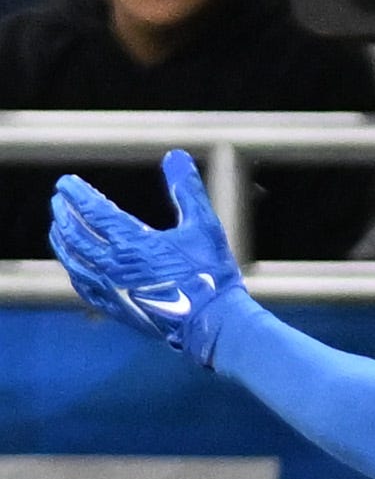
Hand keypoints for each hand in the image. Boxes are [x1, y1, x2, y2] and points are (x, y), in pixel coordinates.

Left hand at [51, 149, 247, 365]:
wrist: (212, 323)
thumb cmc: (211, 273)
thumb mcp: (204, 226)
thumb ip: (187, 190)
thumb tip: (175, 155)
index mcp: (133, 242)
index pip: (92, 211)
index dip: (77, 194)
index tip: (65, 182)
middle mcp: (114, 266)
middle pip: (75, 234)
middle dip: (64, 214)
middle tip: (59, 200)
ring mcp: (111, 289)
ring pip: (73, 260)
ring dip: (62, 240)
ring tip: (58, 227)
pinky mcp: (115, 308)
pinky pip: (83, 285)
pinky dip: (73, 269)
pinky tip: (73, 263)